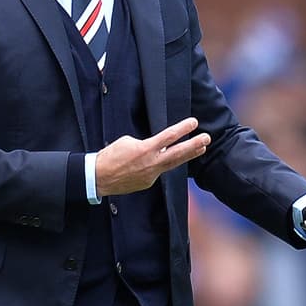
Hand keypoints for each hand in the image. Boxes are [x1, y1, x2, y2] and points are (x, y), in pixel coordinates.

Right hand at [95, 117, 210, 195]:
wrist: (98, 177)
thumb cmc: (110, 156)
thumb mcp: (127, 141)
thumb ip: (146, 143)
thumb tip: (156, 147)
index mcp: (146, 149)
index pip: (169, 136)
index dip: (183, 129)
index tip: (194, 123)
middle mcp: (152, 163)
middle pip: (178, 153)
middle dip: (194, 145)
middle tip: (207, 138)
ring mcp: (151, 175)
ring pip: (173, 164)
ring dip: (188, 155)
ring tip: (201, 148)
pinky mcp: (148, 182)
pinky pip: (158, 171)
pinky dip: (161, 165)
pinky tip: (162, 160)